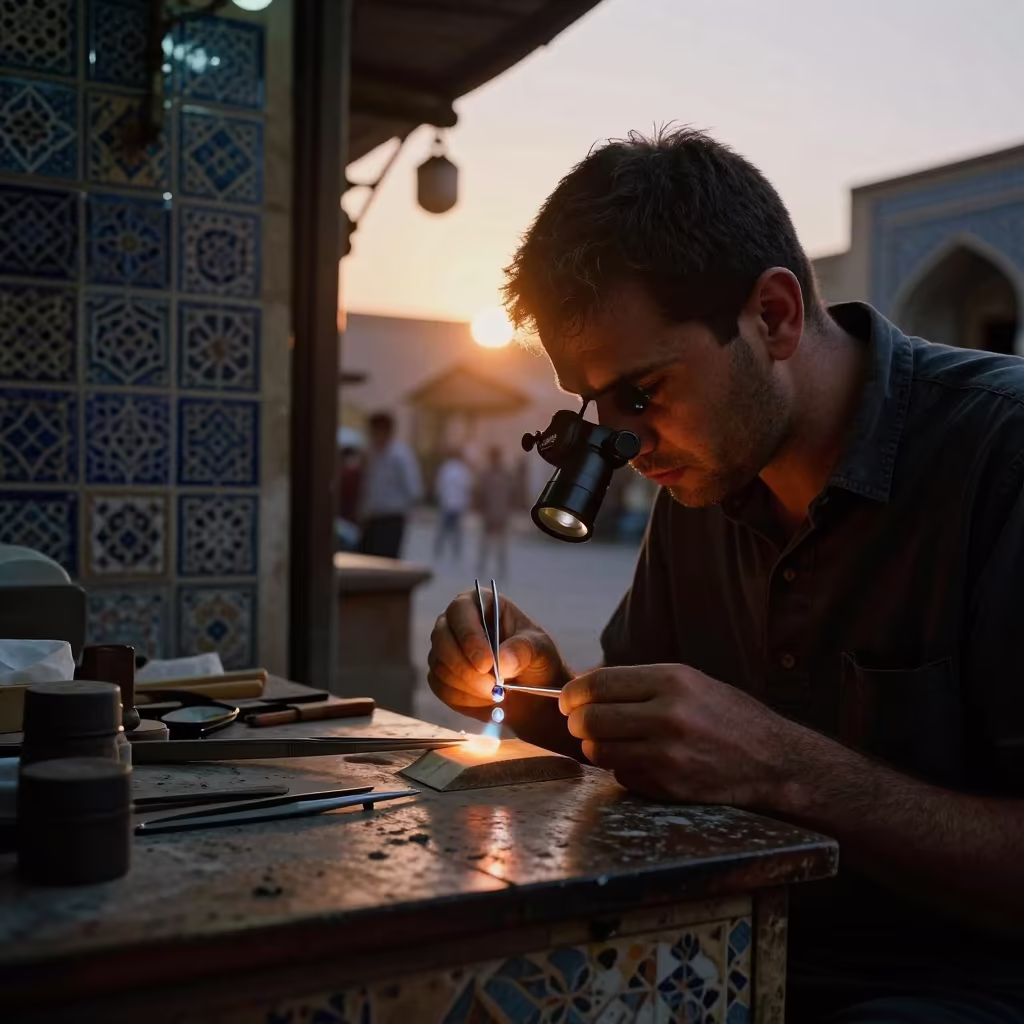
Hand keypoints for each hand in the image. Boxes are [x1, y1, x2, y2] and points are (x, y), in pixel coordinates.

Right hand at [427, 591, 569, 709]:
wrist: (531, 690)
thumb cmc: (535, 659)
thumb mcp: (540, 650)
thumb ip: (523, 651)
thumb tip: (502, 661)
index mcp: (479, 602)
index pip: (461, 610)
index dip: (469, 636)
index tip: (486, 663)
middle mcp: (455, 622)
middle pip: (441, 637)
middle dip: (464, 666)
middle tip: (492, 687)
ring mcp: (444, 648)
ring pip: (440, 664)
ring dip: (468, 685)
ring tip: (497, 694)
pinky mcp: (440, 674)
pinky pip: (440, 686)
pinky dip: (463, 698)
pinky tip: (486, 700)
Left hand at [559, 663, 806, 807]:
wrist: (772, 760)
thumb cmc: (727, 715)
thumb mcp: (690, 682)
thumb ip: (640, 684)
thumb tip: (586, 688)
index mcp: (672, 681)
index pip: (599, 683)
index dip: (574, 692)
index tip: (567, 698)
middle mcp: (668, 716)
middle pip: (591, 718)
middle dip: (578, 721)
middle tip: (581, 722)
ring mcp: (667, 754)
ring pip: (600, 750)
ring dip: (596, 746)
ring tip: (611, 740)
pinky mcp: (668, 785)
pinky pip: (621, 775)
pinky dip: (622, 768)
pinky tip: (641, 760)